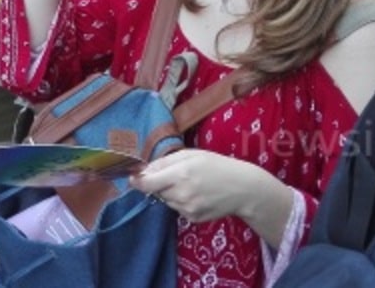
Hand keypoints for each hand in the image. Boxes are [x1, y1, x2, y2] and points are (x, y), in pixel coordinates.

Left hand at [129, 149, 261, 222]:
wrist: (243, 189)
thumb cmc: (217, 166)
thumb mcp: (191, 155)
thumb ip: (165, 161)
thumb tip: (143, 170)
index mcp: (180, 174)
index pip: (147, 183)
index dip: (137, 181)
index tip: (132, 178)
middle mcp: (182, 194)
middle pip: (156, 191)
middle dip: (160, 183)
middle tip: (177, 175)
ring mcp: (187, 209)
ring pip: (166, 200)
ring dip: (170, 193)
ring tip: (191, 185)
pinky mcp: (192, 219)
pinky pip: (177, 209)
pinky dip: (181, 202)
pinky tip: (197, 195)